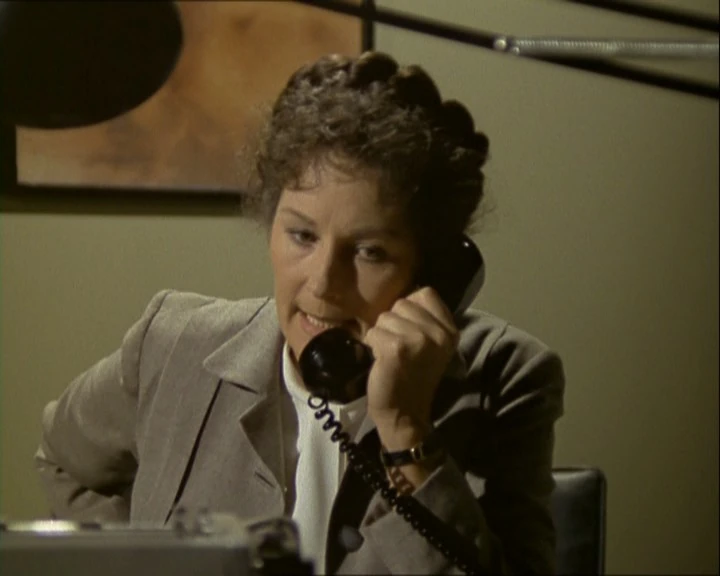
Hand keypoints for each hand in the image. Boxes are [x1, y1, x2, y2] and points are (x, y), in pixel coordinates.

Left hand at [363, 286, 458, 448]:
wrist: (405, 413)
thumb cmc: (413, 376)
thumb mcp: (431, 345)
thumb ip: (424, 319)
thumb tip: (405, 293)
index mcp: (450, 330)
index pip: (425, 293)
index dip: (410, 308)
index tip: (409, 331)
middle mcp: (439, 333)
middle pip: (402, 303)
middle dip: (393, 323)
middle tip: (399, 348)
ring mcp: (419, 340)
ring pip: (385, 317)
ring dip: (381, 335)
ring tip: (391, 355)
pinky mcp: (396, 348)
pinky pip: (373, 332)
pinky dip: (372, 346)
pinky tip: (382, 362)